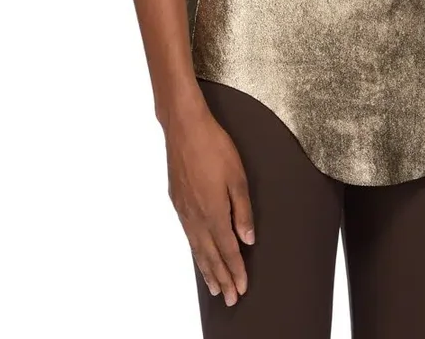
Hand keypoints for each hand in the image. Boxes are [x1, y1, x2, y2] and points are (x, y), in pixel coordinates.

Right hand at [164, 98, 255, 306]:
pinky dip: (195, 251)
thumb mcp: (237, 176)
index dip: (236, 270)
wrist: (185, 127)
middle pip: (210, 255)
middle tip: (230, 298)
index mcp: (213, 212)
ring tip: (214, 287)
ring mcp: (184, 210)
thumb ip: (243, 211)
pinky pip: (188, 235)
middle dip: (222, 278)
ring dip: (207, 270)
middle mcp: (196, 216)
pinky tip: (199, 254)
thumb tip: (247, 239)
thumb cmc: (214, 146)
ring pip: (197, 248)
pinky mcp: (177, 201)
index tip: (242, 288)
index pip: (227, 250)